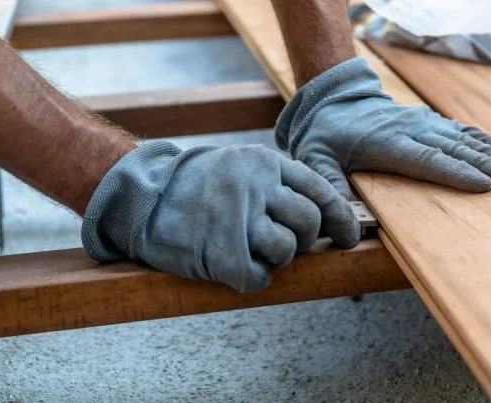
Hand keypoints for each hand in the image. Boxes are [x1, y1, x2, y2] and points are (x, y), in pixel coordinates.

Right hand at [81, 141, 358, 291]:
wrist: (141, 194)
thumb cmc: (196, 186)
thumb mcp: (240, 167)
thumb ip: (279, 185)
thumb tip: (324, 218)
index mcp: (266, 163)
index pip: (321, 193)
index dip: (341, 220)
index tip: (349, 237)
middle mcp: (256, 187)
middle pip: (309, 223)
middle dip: (305, 239)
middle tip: (285, 242)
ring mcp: (238, 219)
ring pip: (287, 250)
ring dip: (276, 258)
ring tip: (251, 248)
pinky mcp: (220, 252)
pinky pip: (258, 277)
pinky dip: (252, 277)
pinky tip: (236, 266)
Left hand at [275, 57, 490, 199]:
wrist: (334, 99)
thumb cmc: (325, 137)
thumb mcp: (314, 161)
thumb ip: (329, 190)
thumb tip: (345, 230)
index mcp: (387, 144)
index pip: (427, 160)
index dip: (455, 173)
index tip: (483, 184)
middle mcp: (412, 130)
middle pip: (454, 150)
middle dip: (486, 165)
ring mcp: (425, 123)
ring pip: (464, 139)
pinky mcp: (432, 122)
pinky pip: (464, 131)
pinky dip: (488, 140)